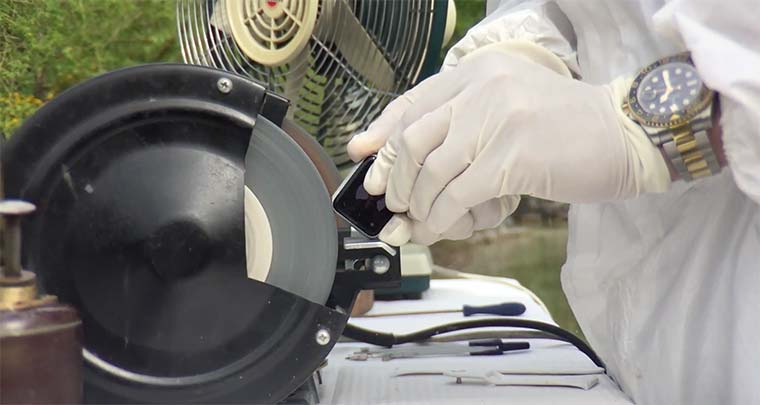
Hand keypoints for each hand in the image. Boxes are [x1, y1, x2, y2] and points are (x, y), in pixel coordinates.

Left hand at [348, 47, 669, 245]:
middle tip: (394, 204)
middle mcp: (482, 87)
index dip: (380, 135)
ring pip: (430, 172)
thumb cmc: (566, 130)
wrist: (627, 135)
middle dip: (395, 180)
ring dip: (418, 207)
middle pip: (411, 139)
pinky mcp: (511, 156)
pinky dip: (441, 218)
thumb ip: (460, 125)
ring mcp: (496, 119)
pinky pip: (456, 195)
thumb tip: (408, 158)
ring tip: (418, 224)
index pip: (412, 103)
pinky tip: (440, 229)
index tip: (360, 159)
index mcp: (478, 71)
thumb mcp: (507, 112)